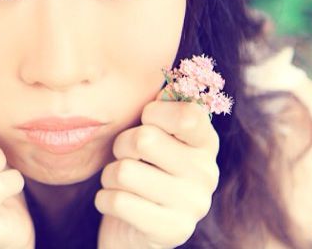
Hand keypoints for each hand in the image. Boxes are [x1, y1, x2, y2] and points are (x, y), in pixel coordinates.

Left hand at [94, 87, 219, 248]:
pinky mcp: (173, 231)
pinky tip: (116, 204)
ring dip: (110, 176)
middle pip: (143, 139)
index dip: (153, 113)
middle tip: (126, 157)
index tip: (146, 123)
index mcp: (206, 143)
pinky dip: (104, 200)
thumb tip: (170, 80)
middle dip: (121, 146)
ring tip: (120, 182)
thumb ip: (162, 107)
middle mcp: (207, 173)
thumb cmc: (142, 169)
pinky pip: (117, 201)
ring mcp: (193, 205)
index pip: (186, 113)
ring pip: (124, 172)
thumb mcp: (154, 134)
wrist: (135, 230)